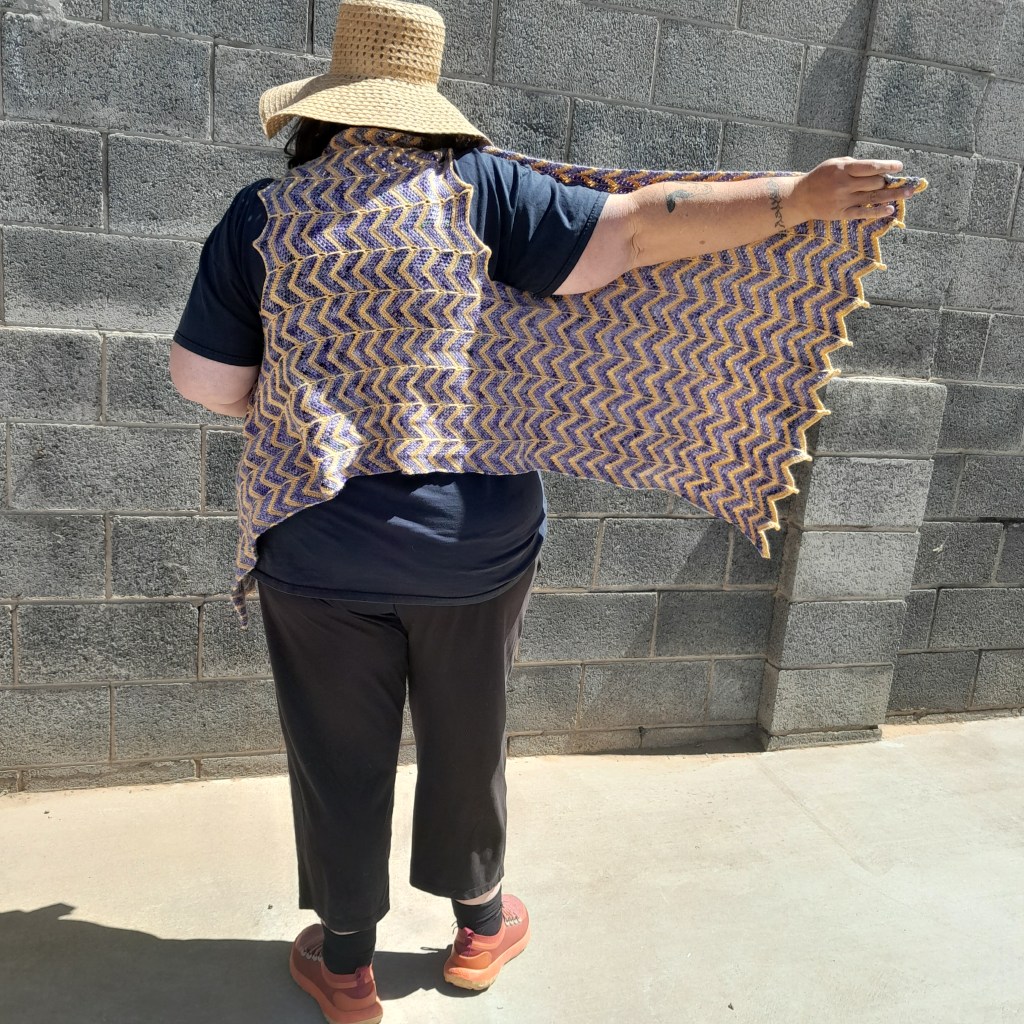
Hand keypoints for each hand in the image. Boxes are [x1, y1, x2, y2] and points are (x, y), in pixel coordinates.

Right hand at [790, 156, 913, 223]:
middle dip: (886, 182)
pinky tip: (890, 209)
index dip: (887, 166)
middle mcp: (845, 184)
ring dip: (893, 195)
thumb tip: (878, 169)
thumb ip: (854, 165)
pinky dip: (878, 211)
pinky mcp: (841, 213)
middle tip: (892, 182)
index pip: (871, 167)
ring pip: (873, 197)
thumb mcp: (834, 163)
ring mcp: (844, 200)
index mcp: (843, 169)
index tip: (899, 167)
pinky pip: (863, 213)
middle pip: (875, 182)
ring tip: (909, 193)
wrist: (800, 198)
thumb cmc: (820, 178)